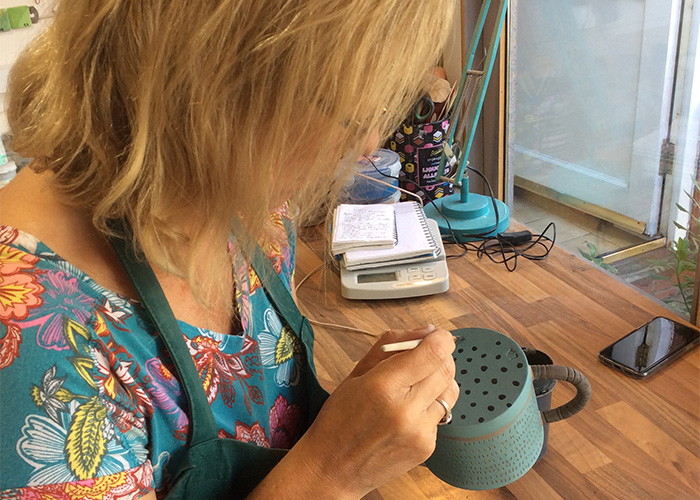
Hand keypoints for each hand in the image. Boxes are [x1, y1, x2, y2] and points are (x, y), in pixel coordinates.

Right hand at [291, 325, 458, 497]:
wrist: (333, 469)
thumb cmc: (339, 419)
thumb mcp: (356, 374)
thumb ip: (392, 346)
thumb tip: (427, 332)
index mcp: (382, 387)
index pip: (432, 353)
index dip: (440, 339)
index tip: (437, 336)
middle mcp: (405, 410)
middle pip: (446, 370)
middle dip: (440, 357)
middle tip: (424, 358)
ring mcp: (419, 432)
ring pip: (450, 392)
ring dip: (438, 382)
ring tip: (414, 387)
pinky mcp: (427, 447)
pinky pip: (442, 415)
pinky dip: (431, 407)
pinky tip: (408, 412)